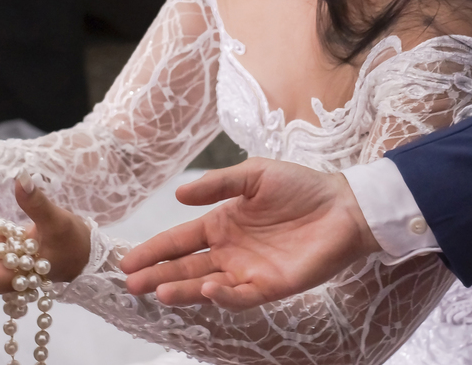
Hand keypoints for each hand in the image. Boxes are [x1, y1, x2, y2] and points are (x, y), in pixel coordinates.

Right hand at [119, 158, 380, 309]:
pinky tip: (207, 288)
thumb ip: (217, 184)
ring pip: (206, 286)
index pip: (179, 241)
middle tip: (131, 284)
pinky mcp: (271, 286)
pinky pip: (241, 296)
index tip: (127, 261)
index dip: (154, 250)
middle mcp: (229, 252)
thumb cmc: (300, 186)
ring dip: (183, 290)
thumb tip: (178, 196)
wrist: (344, 207)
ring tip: (159, 291)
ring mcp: (248, 271)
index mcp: (221, 224)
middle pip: (185, 268)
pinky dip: (223, 295)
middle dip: (158, 276)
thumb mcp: (253, 175)